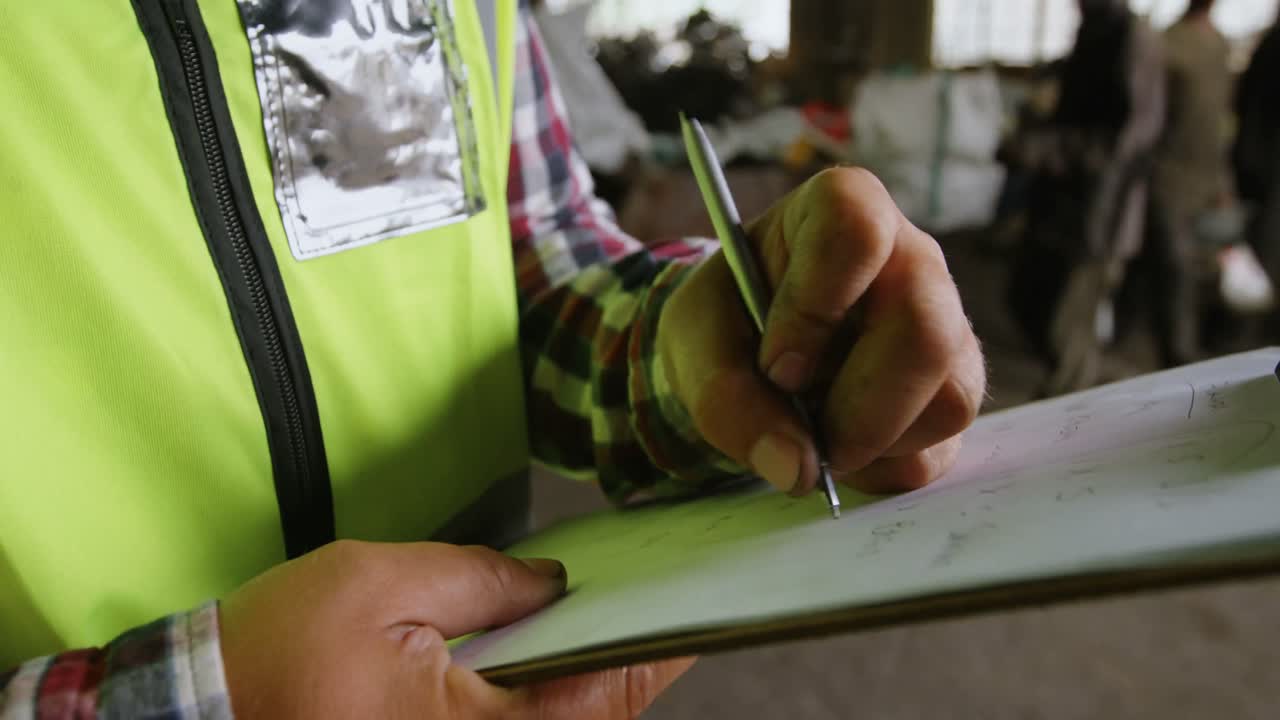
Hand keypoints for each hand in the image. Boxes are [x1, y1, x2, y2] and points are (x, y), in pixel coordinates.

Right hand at [220, 540, 693, 717]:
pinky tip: (550, 652)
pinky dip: (549, 695)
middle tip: (664, 602)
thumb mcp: (378, 585)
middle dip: (630, 662)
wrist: (200, 711)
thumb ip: (478, 578)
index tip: (697, 610)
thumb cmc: (276, 655)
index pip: (599, 692)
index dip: (655, 650)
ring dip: (593, 680)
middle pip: (591, 719)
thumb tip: (552, 583)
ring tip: (613, 617)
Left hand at [658, 168, 984, 494]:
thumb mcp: (695, 341)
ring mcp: (947, 326)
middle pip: (925, 330)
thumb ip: (724, 394)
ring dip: (872, 445)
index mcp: (842, 209)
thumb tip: (794, 466)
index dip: (814, 307)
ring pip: (949, 399)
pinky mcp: (952, 391)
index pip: (856, 233)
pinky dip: (881, 471)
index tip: (777, 367)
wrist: (748, 348)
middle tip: (808, 440)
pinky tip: (840, 449)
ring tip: (816, 436)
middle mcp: (912, 259)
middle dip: (860, 408)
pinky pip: (941, 449)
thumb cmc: (729, 318)